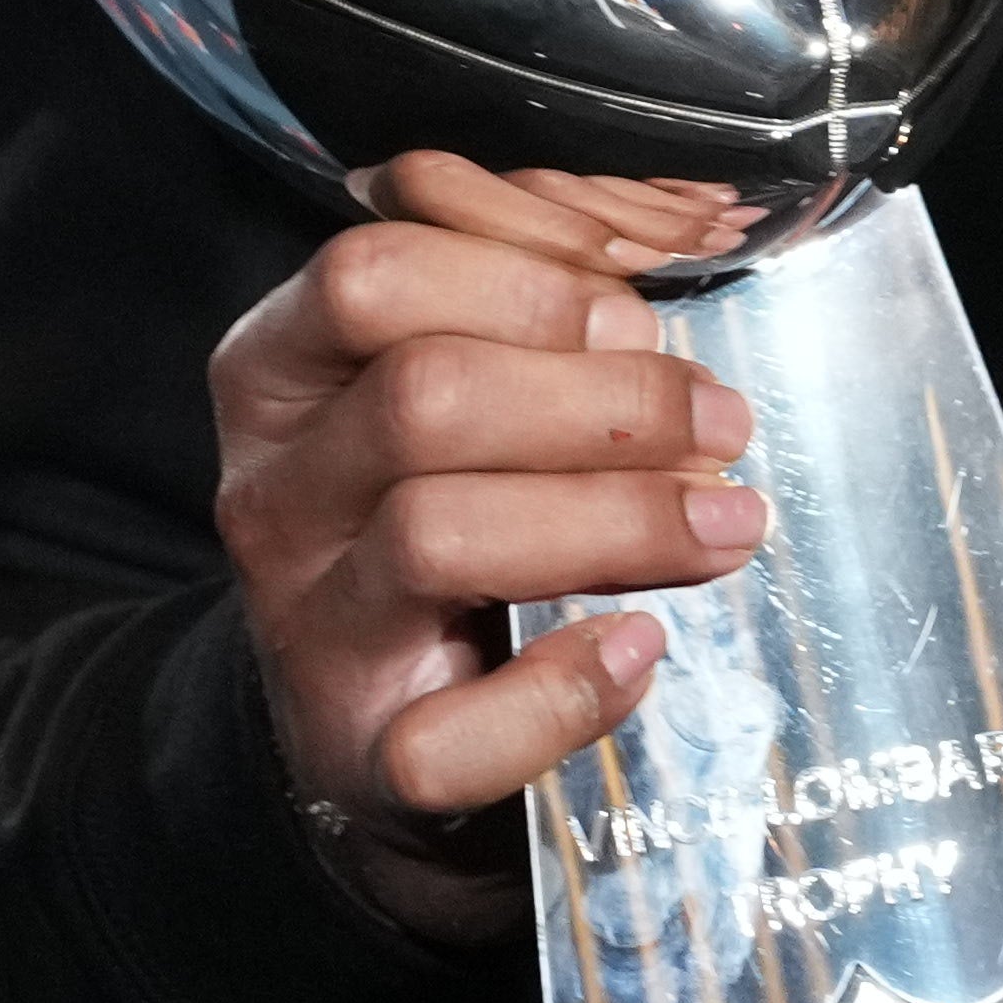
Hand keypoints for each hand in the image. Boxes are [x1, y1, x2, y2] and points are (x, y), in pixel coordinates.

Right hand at [205, 152, 772, 950]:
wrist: (385, 735)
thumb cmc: (452, 514)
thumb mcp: (464, 385)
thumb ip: (533, 303)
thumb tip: (653, 246)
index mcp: (283, 373)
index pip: (370, 274)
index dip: (525, 275)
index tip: (637, 311)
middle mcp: (276, 493)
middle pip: (421, 394)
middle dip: (602, 400)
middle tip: (721, 424)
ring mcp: (310, 629)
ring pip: (435, 534)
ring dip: (616, 519)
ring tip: (726, 523)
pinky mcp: (367, 757)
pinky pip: (450, 737)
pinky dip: (562, 693)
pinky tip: (638, 650)